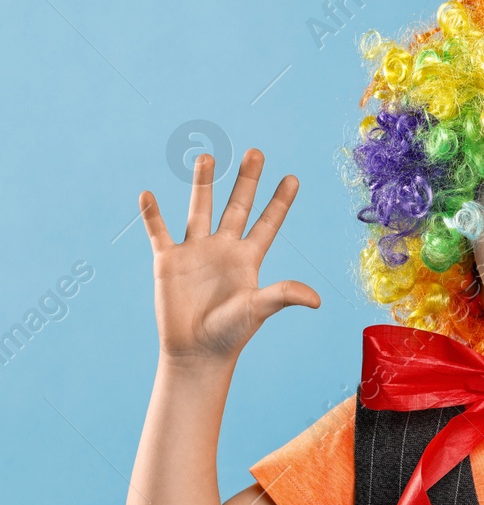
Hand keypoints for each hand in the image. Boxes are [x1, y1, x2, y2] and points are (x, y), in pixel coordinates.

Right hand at [139, 149, 319, 363]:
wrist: (197, 352)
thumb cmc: (231, 333)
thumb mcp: (258, 309)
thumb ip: (283, 295)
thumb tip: (315, 299)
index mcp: (248, 258)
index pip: (267, 223)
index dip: (280, 201)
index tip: (293, 177)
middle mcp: (223, 249)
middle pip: (237, 206)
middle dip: (246, 180)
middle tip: (255, 151)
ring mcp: (195, 252)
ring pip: (199, 209)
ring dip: (202, 184)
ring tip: (207, 157)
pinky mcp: (168, 261)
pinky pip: (158, 232)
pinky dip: (152, 214)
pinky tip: (148, 195)